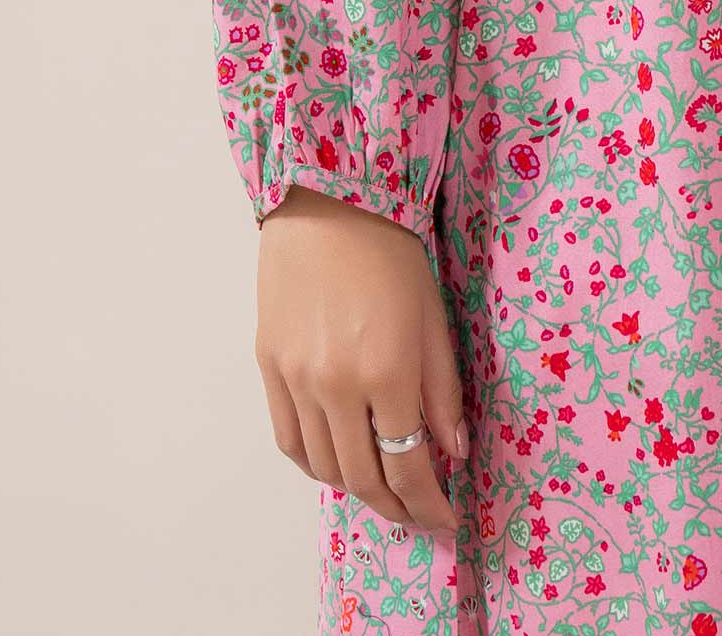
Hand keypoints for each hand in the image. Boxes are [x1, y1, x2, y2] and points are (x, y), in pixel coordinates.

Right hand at [253, 184, 466, 541]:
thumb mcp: (434, 318)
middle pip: (364, 478)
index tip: (446, 519)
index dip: (429, 504)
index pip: (408, 465)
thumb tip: (453, 452)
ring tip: (382, 487)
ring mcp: (296, 380)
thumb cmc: (392, 251)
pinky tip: (337, 462)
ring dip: (356, 488)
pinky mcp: (268, 367)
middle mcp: (336, 385)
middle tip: (417, 513)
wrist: (327, 203)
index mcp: (387, 371)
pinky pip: (289, 440)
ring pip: (324, 467)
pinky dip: (314, 464)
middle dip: (396, 507)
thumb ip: (443, 391)